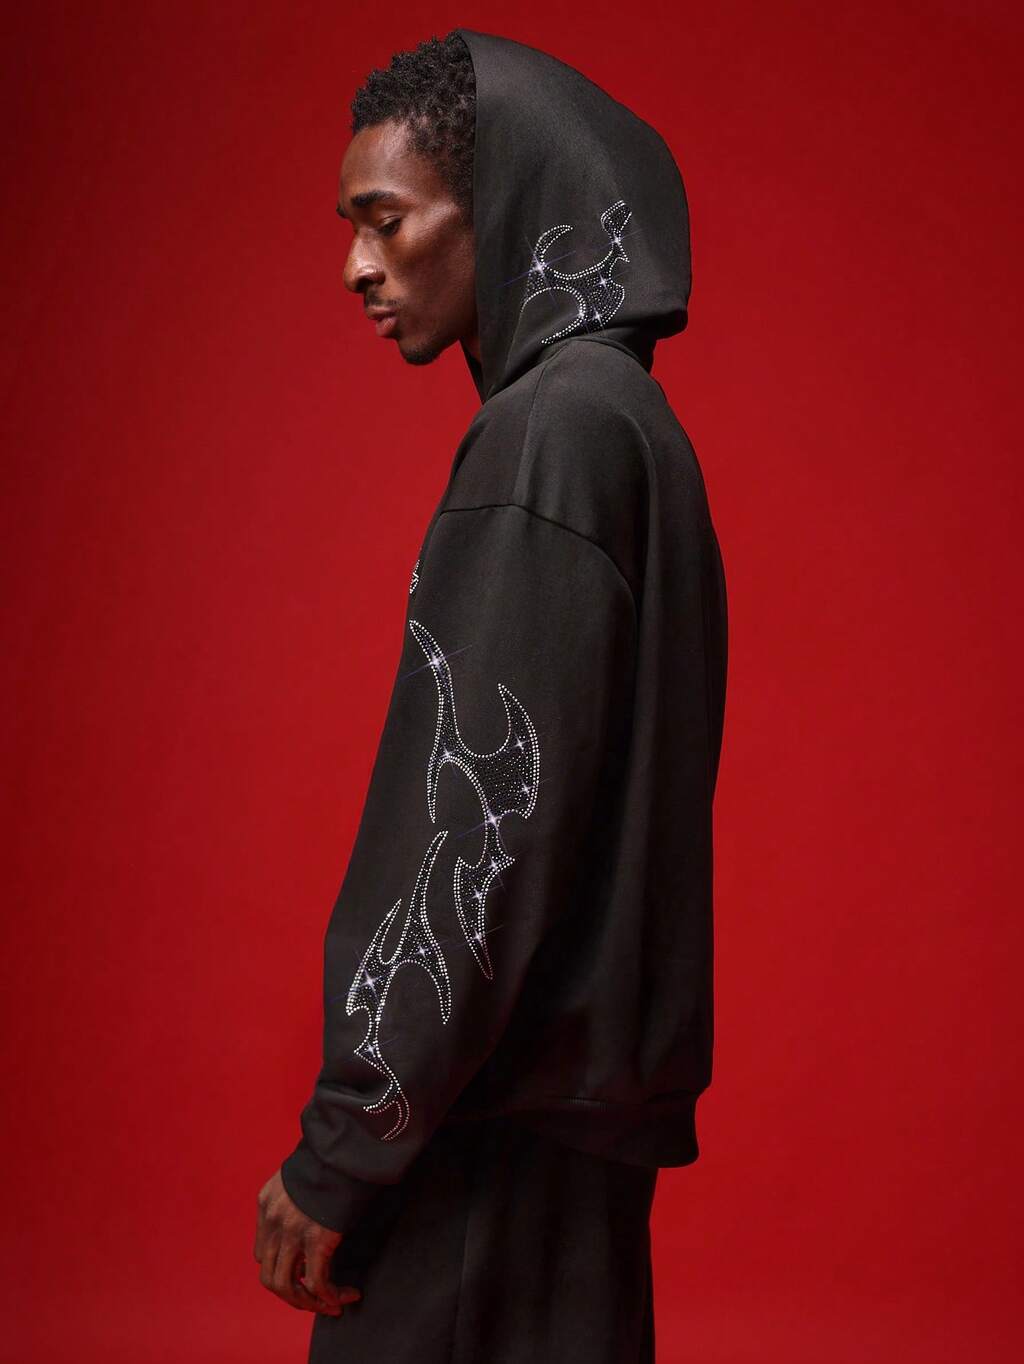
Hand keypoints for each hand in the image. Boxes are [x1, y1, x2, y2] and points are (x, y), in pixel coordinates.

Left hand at [254, 1167, 362, 1315]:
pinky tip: (347, 1295)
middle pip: (269, 1276)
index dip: (281, 1269)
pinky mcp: (317, 1239)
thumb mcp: (300, 1176)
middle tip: (312, 1301)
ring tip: (330, 1305)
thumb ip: (296, 1199)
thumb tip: (309, 1222)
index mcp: (266, 1203)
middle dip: (291, 1295)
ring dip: (309, 1303)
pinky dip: (331, 1296)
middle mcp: (273, 1220)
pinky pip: (317, 1282)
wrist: (345, 1147)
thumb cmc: (331, 1157)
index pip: (262, 1252)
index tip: (301, 1275)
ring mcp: (292, 1232)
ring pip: (288, 1286)